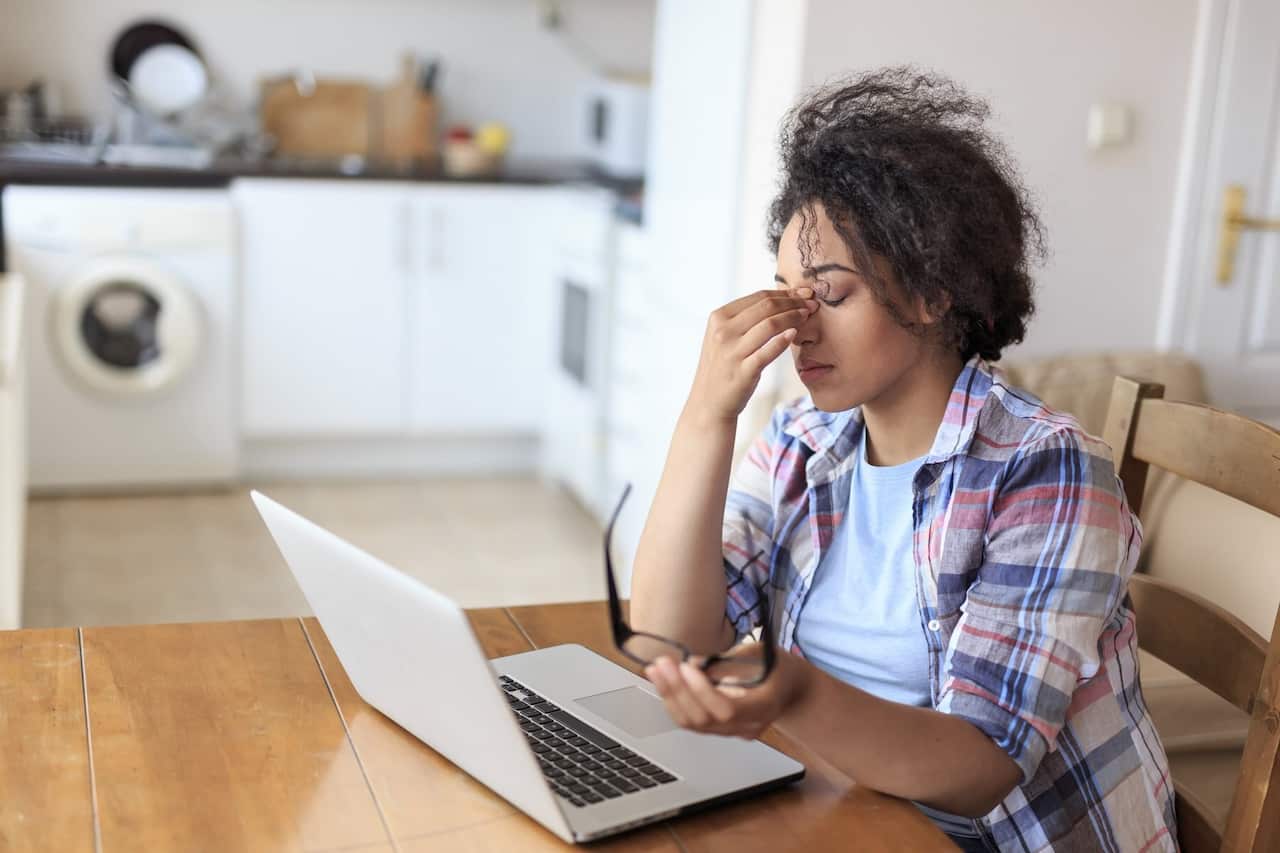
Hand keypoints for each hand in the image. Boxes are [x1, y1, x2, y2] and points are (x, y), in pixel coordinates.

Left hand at [644, 644, 810, 739]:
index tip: (687, 666)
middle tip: (662, 663)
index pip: (727, 710)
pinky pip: (692, 721)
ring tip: (656, 669)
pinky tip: (663, 681)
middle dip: (678, 689)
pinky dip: (674, 701)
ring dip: (670, 695)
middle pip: (704, 719)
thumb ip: (728, 660)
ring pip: (693, 724)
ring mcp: (733, 732)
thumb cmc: (778, 667)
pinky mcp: (720, 729)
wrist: (790, 689)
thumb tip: (693, 663)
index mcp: (764, 707)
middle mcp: (748, 726)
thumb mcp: (760, 653)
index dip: (702, 690)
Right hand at [685, 288, 817, 423]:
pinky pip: (768, 351)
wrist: (709, 403)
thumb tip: (778, 299)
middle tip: (812, 303)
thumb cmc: (723, 367)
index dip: (785, 293)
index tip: (804, 293)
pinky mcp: (743, 371)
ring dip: (793, 317)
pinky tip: (795, 334)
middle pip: (766, 307)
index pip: (758, 296)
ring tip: (808, 316)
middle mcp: (723, 332)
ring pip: (770, 325)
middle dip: (794, 302)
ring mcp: (732, 352)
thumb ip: (744, 319)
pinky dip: (783, 341)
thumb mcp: (724, 337)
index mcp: (719, 317)